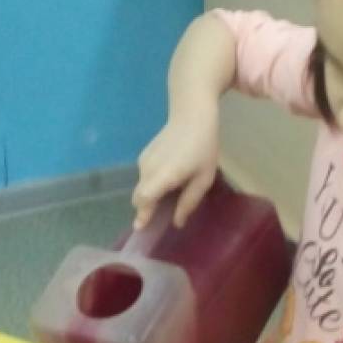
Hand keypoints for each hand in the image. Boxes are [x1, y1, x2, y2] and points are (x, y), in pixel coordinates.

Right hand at [132, 110, 218, 230]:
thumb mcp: (203, 178)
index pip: (144, 199)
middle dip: (145, 208)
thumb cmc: (203, 148)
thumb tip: (177, 222)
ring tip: (170, 193)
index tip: (140, 227)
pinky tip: (169, 177)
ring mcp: (144, 160)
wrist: (192, 116)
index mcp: (163, 176)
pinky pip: (144, 176)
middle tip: (158, 217)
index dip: (142, 214)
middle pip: (139, 196)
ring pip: (142, 186)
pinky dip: (152, 183)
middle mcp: (148, 169)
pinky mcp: (144, 154)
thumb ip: (189, 202)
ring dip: (150, 195)